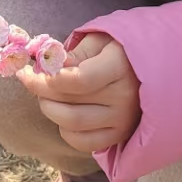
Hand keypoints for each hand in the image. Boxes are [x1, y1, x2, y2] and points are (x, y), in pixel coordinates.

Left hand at [18, 34, 140, 151]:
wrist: (151, 70)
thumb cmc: (119, 50)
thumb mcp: (99, 40)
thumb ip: (73, 53)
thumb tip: (46, 66)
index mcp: (120, 66)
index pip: (78, 80)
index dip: (49, 78)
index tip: (30, 70)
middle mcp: (124, 97)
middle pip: (70, 102)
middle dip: (41, 91)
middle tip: (31, 79)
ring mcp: (122, 120)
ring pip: (72, 124)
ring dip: (49, 109)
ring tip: (46, 95)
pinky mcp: (118, 135)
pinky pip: (82, 142)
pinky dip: (65, 130)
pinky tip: (63, 115)